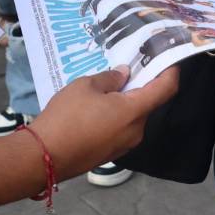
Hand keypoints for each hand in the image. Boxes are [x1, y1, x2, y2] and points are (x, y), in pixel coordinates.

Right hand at [28, 65, 181, 178]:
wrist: (44, 157)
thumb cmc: (67, 116)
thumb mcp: (86, 86)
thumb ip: (109, 78)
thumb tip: (124, 74)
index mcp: (135, 111)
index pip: (166, 89)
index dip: (170, 71)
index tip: (165, 57)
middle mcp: (136, 131)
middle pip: (148, 104)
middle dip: (140, 86)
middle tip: (124, 69)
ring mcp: (124, 146)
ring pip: (132, 118)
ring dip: (124, 102)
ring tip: (103, 89)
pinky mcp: (111, 154)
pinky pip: (120, 130)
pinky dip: (115, 117)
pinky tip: (94, 110)